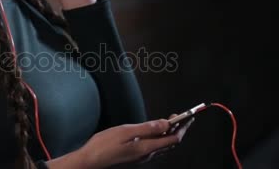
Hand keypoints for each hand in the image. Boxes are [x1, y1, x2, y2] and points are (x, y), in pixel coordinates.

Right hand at [76, 117, 193, 168]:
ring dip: (170, 133)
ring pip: (163, 145)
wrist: (90, 161)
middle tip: (183, 117)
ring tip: (172, 121)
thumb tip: (166, 124)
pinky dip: (160, 137)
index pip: (173, 138)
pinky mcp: (136, 156)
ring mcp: (141, 157)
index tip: (188, 116)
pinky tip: (156, 131)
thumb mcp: (126, 131)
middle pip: (170, 142)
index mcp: (147, 148)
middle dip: (179, 129)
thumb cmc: (104, 146)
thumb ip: (148, 128)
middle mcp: (147, 155)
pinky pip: (154, 147)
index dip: (183, 127)